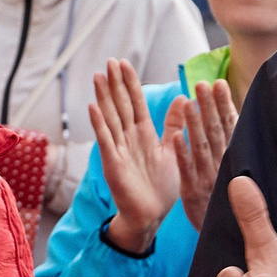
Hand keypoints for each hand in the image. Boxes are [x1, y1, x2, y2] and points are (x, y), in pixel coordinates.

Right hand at [87, 61, 177, 255]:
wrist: (151, 215)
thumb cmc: (161, 186)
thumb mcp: (172, 149)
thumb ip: (175, 124)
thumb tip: (184, 98)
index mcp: (143, 134)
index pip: (136, 102)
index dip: (130, 83)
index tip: (124, 63)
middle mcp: (128, 138)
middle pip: (121, 105)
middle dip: (115, 84)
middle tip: (109, 61)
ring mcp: (118, 150)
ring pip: (111, 118)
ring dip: (104, 97)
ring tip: (98, 76)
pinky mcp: (112, 164)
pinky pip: (105, 141)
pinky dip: (99, 124)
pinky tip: (93, 108)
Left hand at [165, 79, 235, 232]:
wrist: (226, 242)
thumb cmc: (230, 204)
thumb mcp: (234, 173)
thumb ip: (234, 146)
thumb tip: (236, 117)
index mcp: (233, 160)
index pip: (229, 127)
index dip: (223, 106)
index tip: (219, 84)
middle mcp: (222, 168)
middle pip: (216, 133)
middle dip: (209, 108)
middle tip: (203, 84)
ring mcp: (207, 180)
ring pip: (201, 148)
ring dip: (195, 125)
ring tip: (189, 101)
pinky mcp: (192, 194)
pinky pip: (186, 172)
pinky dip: (182, 154)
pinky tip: (176, 137)